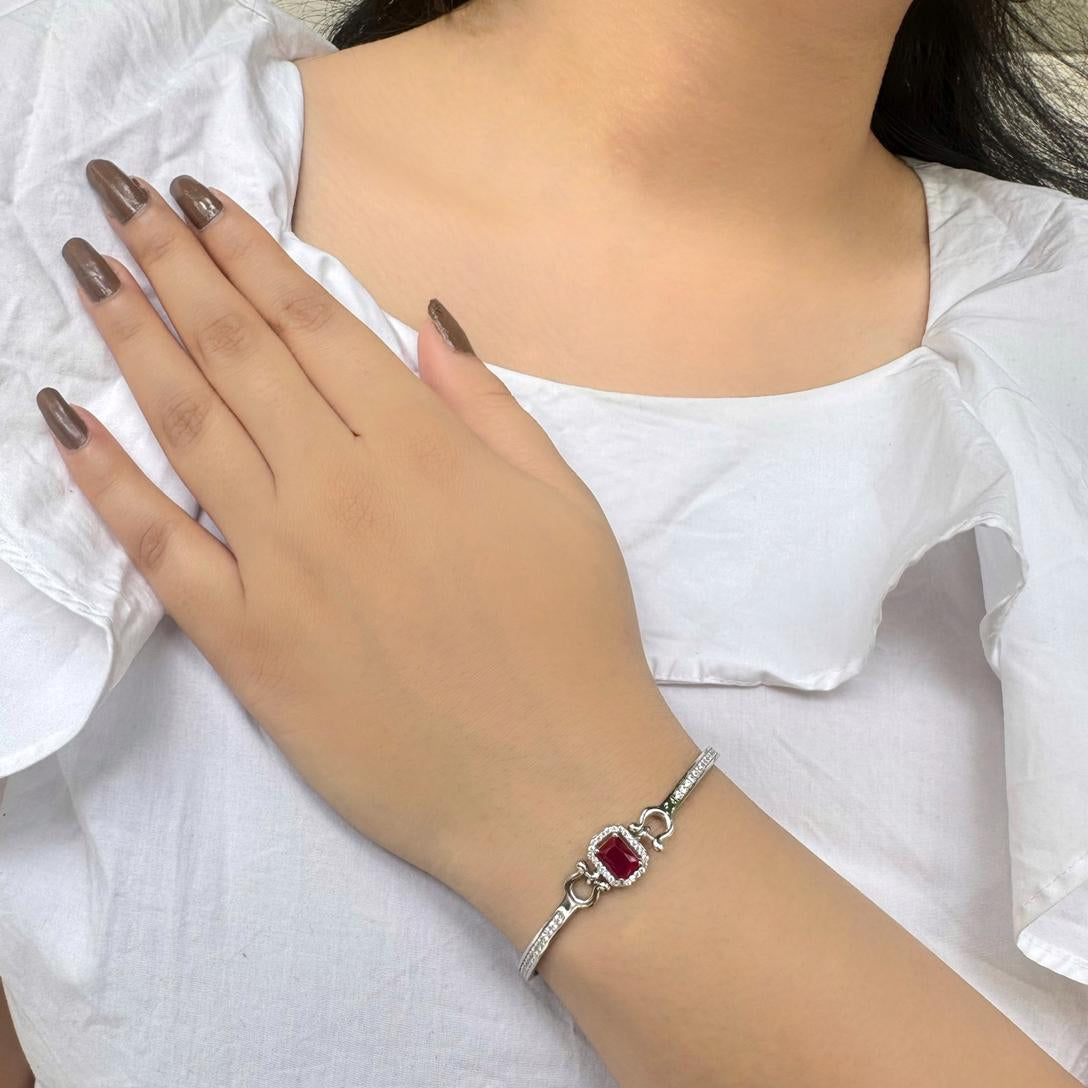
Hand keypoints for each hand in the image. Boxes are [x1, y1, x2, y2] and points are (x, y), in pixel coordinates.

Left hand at [38, 161, 695, 942]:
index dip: (249, 253)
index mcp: (420, 446)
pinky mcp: (245, 643)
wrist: (552, 785)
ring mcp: (281, 565)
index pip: (312, 324)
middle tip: (116, 200)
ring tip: (87, 271)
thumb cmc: (576, 640)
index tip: (197, 200)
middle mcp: (338, 487)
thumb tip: (422, 321)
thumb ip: (486, 405)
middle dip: (172, 266)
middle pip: (237, 354)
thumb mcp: (561, 501)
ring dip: (130, 340)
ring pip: (189, 428)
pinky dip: (107, 483)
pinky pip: (159, 550)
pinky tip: (63, 421)